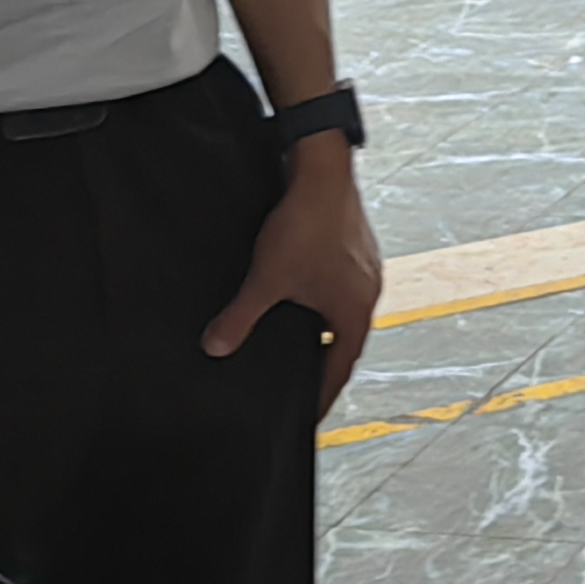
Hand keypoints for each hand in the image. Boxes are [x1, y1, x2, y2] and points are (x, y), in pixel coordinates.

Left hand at [205, 140, 382, 409]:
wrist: (323, 168)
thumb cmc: (305, 226)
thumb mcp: (267, 279)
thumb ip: (241, 318)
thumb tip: (216, 348)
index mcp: (355, 311)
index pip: (340, 368)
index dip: (322, 394)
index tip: (308, 414)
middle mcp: (368, 293)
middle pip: (345, 342)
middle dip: (322, 362)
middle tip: (297, 381)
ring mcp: (366, 268)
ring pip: (343, 312)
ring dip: (322, 329)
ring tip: (295, 341)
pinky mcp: (357, 248)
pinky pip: (341, 287)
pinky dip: (323, 302)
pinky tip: (299, 295)